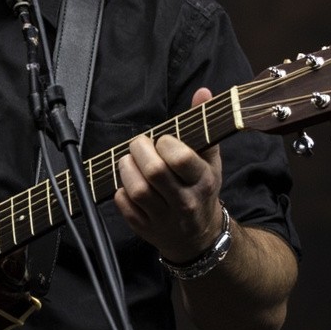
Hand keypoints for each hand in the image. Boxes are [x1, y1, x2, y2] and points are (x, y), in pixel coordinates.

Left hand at [114, 87, 225, 262]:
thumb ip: (202, 125)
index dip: (165, 143)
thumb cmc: (201, 190)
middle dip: (140, 151)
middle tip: (139, 145)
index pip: (180, 158)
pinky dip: (120, 190)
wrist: (198, 237)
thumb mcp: (210, 159)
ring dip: (126, 168)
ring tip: (130, 160)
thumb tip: (202, 92)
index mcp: (203, 181)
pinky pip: (124, 205)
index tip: (162, 140)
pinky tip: (128, 183)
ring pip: (136, 189)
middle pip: (154, 172)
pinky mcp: (144, 228)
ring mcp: (164, 217)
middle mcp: (185, 202)